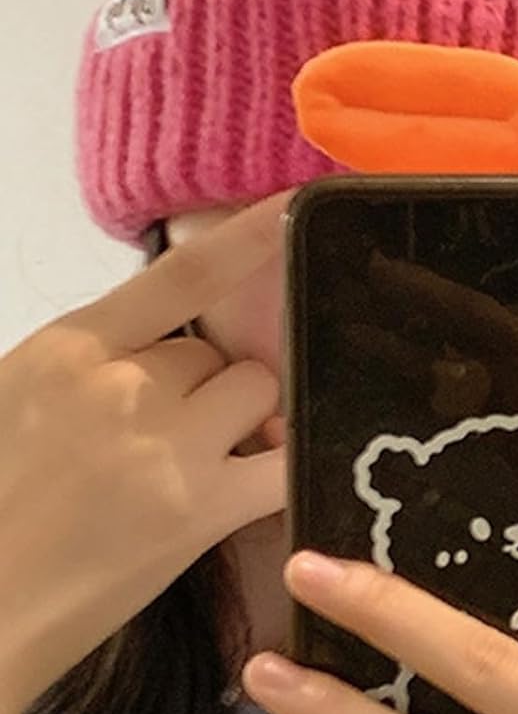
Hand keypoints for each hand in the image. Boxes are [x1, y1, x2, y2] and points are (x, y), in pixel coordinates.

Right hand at [0, 194, 288, 713]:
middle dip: (201, 389)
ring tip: (181, 474)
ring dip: (239, 425)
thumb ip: (93, 361)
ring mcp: (164, 447)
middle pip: (215, 351)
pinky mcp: (199, 512)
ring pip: (255, 392)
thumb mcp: (18, 400)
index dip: (246, 235)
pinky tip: (255, 487)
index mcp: (67, 351)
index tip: (294, 201)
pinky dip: (282, 469)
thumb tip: (166, 345)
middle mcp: (120, 386)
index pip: (180, 275)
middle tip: (152, 444)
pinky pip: (283, 462)